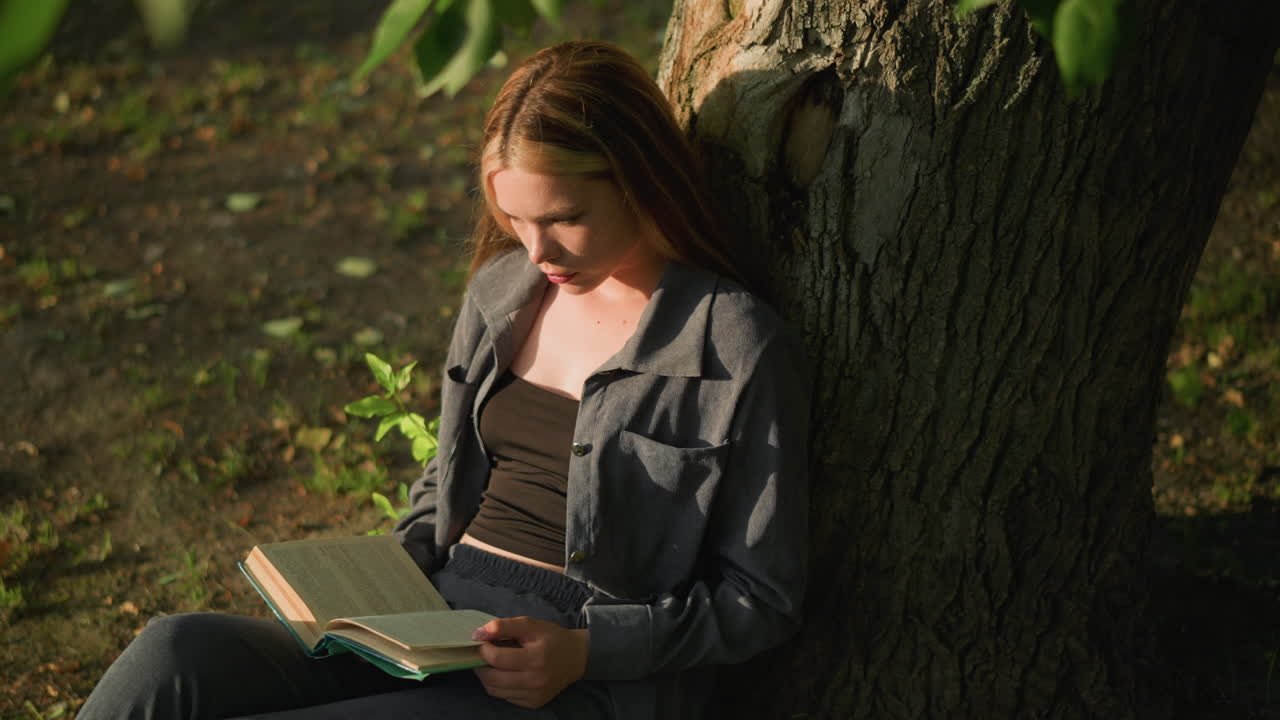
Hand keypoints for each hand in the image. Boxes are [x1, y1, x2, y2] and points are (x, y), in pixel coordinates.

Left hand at [471, 616, 589, 708]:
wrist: (576, 657)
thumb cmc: (552, 638)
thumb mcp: (530, 624)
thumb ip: (503, 627)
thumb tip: (477, 634)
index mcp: (536, 658)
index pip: (497, 658)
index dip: (483, 649)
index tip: (482, 641)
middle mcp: (535, 681)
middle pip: (492, 678)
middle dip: (480, 665)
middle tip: (480, 654)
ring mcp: (534, 695)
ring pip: (495, 691)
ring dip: (487, 677)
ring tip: (490, 664)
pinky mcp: (534, 703)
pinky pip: (505, 697)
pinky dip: (499, 686)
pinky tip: (505, 674)